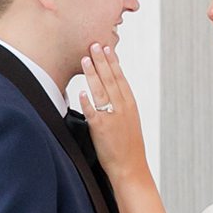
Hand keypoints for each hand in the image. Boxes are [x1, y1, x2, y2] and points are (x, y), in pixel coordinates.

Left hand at [78, 41, 148, 183]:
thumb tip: (110, 94)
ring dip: (93, 74)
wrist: (131, 167)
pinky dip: (87, 101)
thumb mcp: (129, 122)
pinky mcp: (101, 129)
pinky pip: (92, 112)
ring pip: (101, 90)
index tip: (107, 49)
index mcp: (130, 105)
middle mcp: (122, 108)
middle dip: (102, 61)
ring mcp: (112, 117)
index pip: (120, 78)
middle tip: (94, 45)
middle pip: (111, 79)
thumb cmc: (128, 147)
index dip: (113, 63)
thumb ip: (120, 106)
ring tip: (85, 59)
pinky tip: (81, 91)